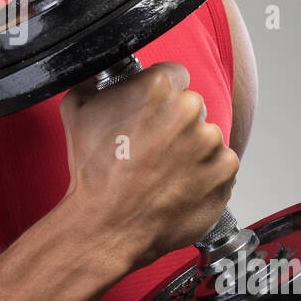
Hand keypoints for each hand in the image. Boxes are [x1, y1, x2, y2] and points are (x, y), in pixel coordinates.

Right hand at [57, 61, 238, 276]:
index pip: (174, 76)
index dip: (160, 97)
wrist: (107, 226)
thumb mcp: (75, 111)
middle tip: (153, 148)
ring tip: (163, 172)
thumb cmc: (93, 173)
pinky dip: (205, 174)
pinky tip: (178, 185)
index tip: (152, 114)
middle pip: (191, 107)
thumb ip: (92, 82)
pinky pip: (220, 165)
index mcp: (158, 87)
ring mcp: (210, 142)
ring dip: (191, 150)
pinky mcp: (225, 172)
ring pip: (206, 136)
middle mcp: (189, 109)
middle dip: (175, 124)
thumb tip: (97, 74)